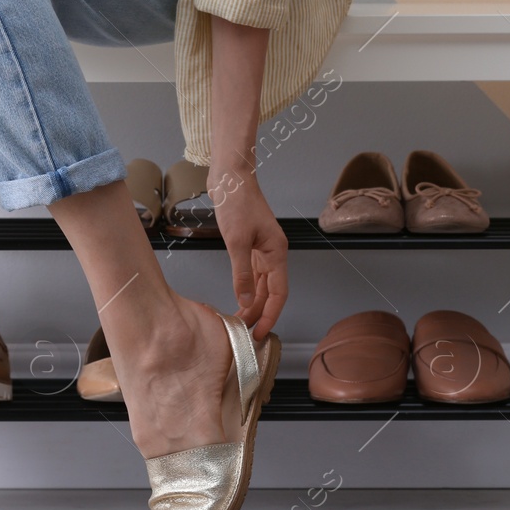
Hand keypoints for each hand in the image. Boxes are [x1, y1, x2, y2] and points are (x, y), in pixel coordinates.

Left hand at [210, 169, 286, 340]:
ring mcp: (262, 249)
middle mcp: (273, 252)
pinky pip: (253, 273)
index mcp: (276, 251)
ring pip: (263, 284)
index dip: (271, 314)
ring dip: (254, 302)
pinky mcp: (250, 244)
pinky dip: (248, 287)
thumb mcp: (237, 240)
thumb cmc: (237, 201)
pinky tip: (240, 298)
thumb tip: (247, 299)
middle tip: (247, 332)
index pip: (279, 292)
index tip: (260, 332)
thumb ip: (242, 272)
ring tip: (241, 320)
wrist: (230, 177)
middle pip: (272, 291)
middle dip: (261, 312)